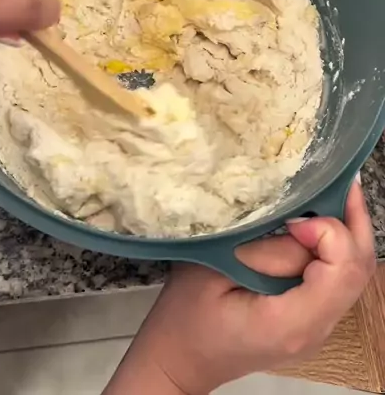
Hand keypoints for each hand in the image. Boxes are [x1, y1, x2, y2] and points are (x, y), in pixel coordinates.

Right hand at [104, 183, 374, 394]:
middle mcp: (316, 329)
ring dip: (345, 229)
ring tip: (327, 189)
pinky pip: (336, 278)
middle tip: (337, 178)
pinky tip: (313, 219)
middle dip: (352, 218)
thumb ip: (264, 250)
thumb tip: (301, 223)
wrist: (179, 358)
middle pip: (359, 269)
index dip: (329, 231)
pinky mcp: (310, 317)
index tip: (293, 218)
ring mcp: (317, 326)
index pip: (342, 270)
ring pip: (353, 272)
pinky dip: (333, 245)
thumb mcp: (212, 270)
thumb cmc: (185, 315)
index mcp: (291, 323)